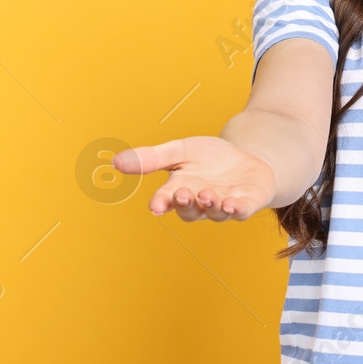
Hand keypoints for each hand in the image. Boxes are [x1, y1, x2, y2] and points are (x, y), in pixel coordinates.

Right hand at [111, 136, 277, 222]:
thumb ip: (152, 157)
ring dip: (211, 205)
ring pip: (215, 212)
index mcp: (181, 189)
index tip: (156, 205)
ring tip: (208, 195)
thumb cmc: (209, 158)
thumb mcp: (180, 150)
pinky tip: (233, 205)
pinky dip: (237, 210)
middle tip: (183, 195)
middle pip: (190, 210)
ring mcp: (224, 205)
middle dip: (186, 203)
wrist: (246, 158)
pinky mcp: (247, 203)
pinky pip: (241, 211)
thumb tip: (116, 162)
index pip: (167, 200)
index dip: (162, 203)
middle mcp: (201, 202)